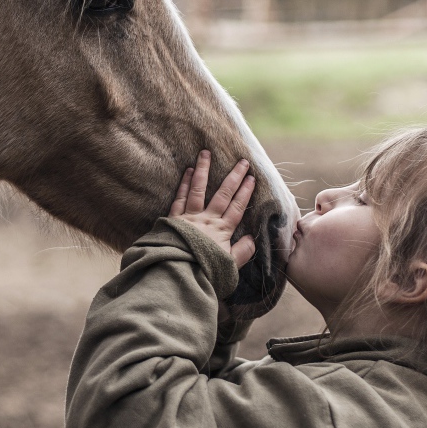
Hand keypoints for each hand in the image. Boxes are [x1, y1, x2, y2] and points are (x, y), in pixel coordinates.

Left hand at [169, 150, 256, 267]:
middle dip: (233, 177)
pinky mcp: (173, 219)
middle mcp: (207, 220)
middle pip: (222, 194)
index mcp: (222, 231)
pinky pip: (180, 197)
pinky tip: (186, 171)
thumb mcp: (229, 267)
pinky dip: (183, 183)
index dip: (245, 192)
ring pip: (198, 189)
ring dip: (203, 170)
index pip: (237, 208)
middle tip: (242, 161)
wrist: (177, 275)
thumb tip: (253, 239)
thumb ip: (242, 252)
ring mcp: (189, 217)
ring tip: (206, 153)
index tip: (252, 178)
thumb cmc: (204, 274)